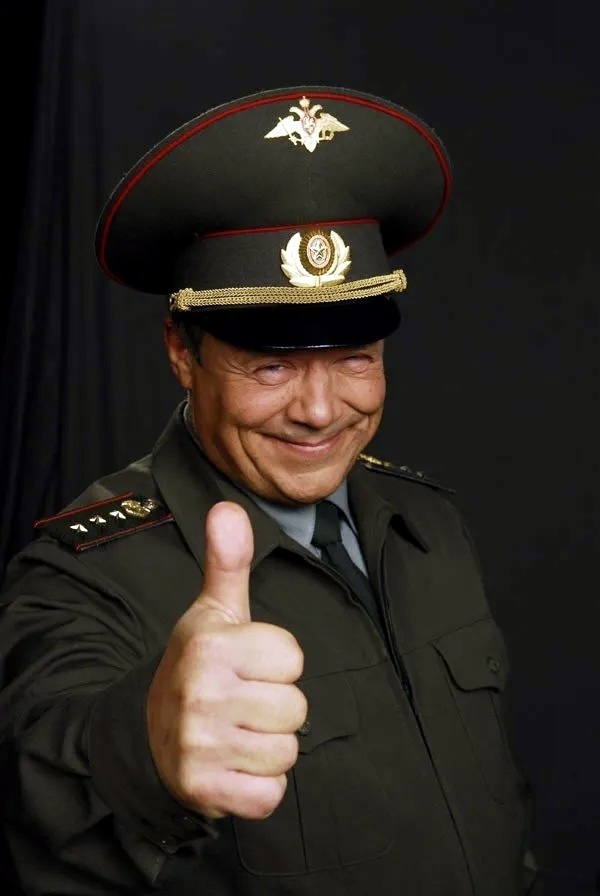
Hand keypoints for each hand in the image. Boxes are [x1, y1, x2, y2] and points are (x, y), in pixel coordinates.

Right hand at [146, 501, 306, 819]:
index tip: (246, 665)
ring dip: (268, 747)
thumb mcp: (212, 611)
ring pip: (287, 752)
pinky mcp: (204, 789)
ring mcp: (200, 744)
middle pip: (296, 708)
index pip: (293, 658)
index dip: (277, 663)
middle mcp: (201, 692)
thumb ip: (229, 562)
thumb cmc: (197, 665)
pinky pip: (271, 795)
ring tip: (237, 731)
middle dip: (276, 708)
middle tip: (240, 702)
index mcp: (210, 644)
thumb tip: (228, 507)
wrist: (147, 731)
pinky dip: (259, 786)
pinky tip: (233, 764)